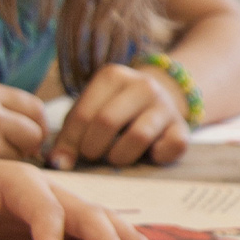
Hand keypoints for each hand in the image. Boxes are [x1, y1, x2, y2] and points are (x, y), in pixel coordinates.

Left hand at [0, 145, 157, 239]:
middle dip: (107, 237)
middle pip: (85, 211)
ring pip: (98, 217)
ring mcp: (58, 201)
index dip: (52, 238)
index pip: (45, 210)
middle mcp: (48, 188)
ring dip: (124, 237)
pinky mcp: (60, 217)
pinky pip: (92, 227)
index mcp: (21, 180)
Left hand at [50, 63, 188, 169]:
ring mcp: (165, 105)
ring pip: (139, 135)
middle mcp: (142, 85)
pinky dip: (157, 157)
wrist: (157, 101)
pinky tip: (148, 154)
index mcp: (113, 76)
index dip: (69, 142)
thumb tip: (57, 163)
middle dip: (92, 148)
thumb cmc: (113, 110)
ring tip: (115, 158)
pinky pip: (172, 147)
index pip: (83, 114)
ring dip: (120, 156)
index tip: (63, 160)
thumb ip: (70, 134)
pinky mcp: (182, 127)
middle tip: (91, 156)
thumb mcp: (89, 112)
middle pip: (107, 122)